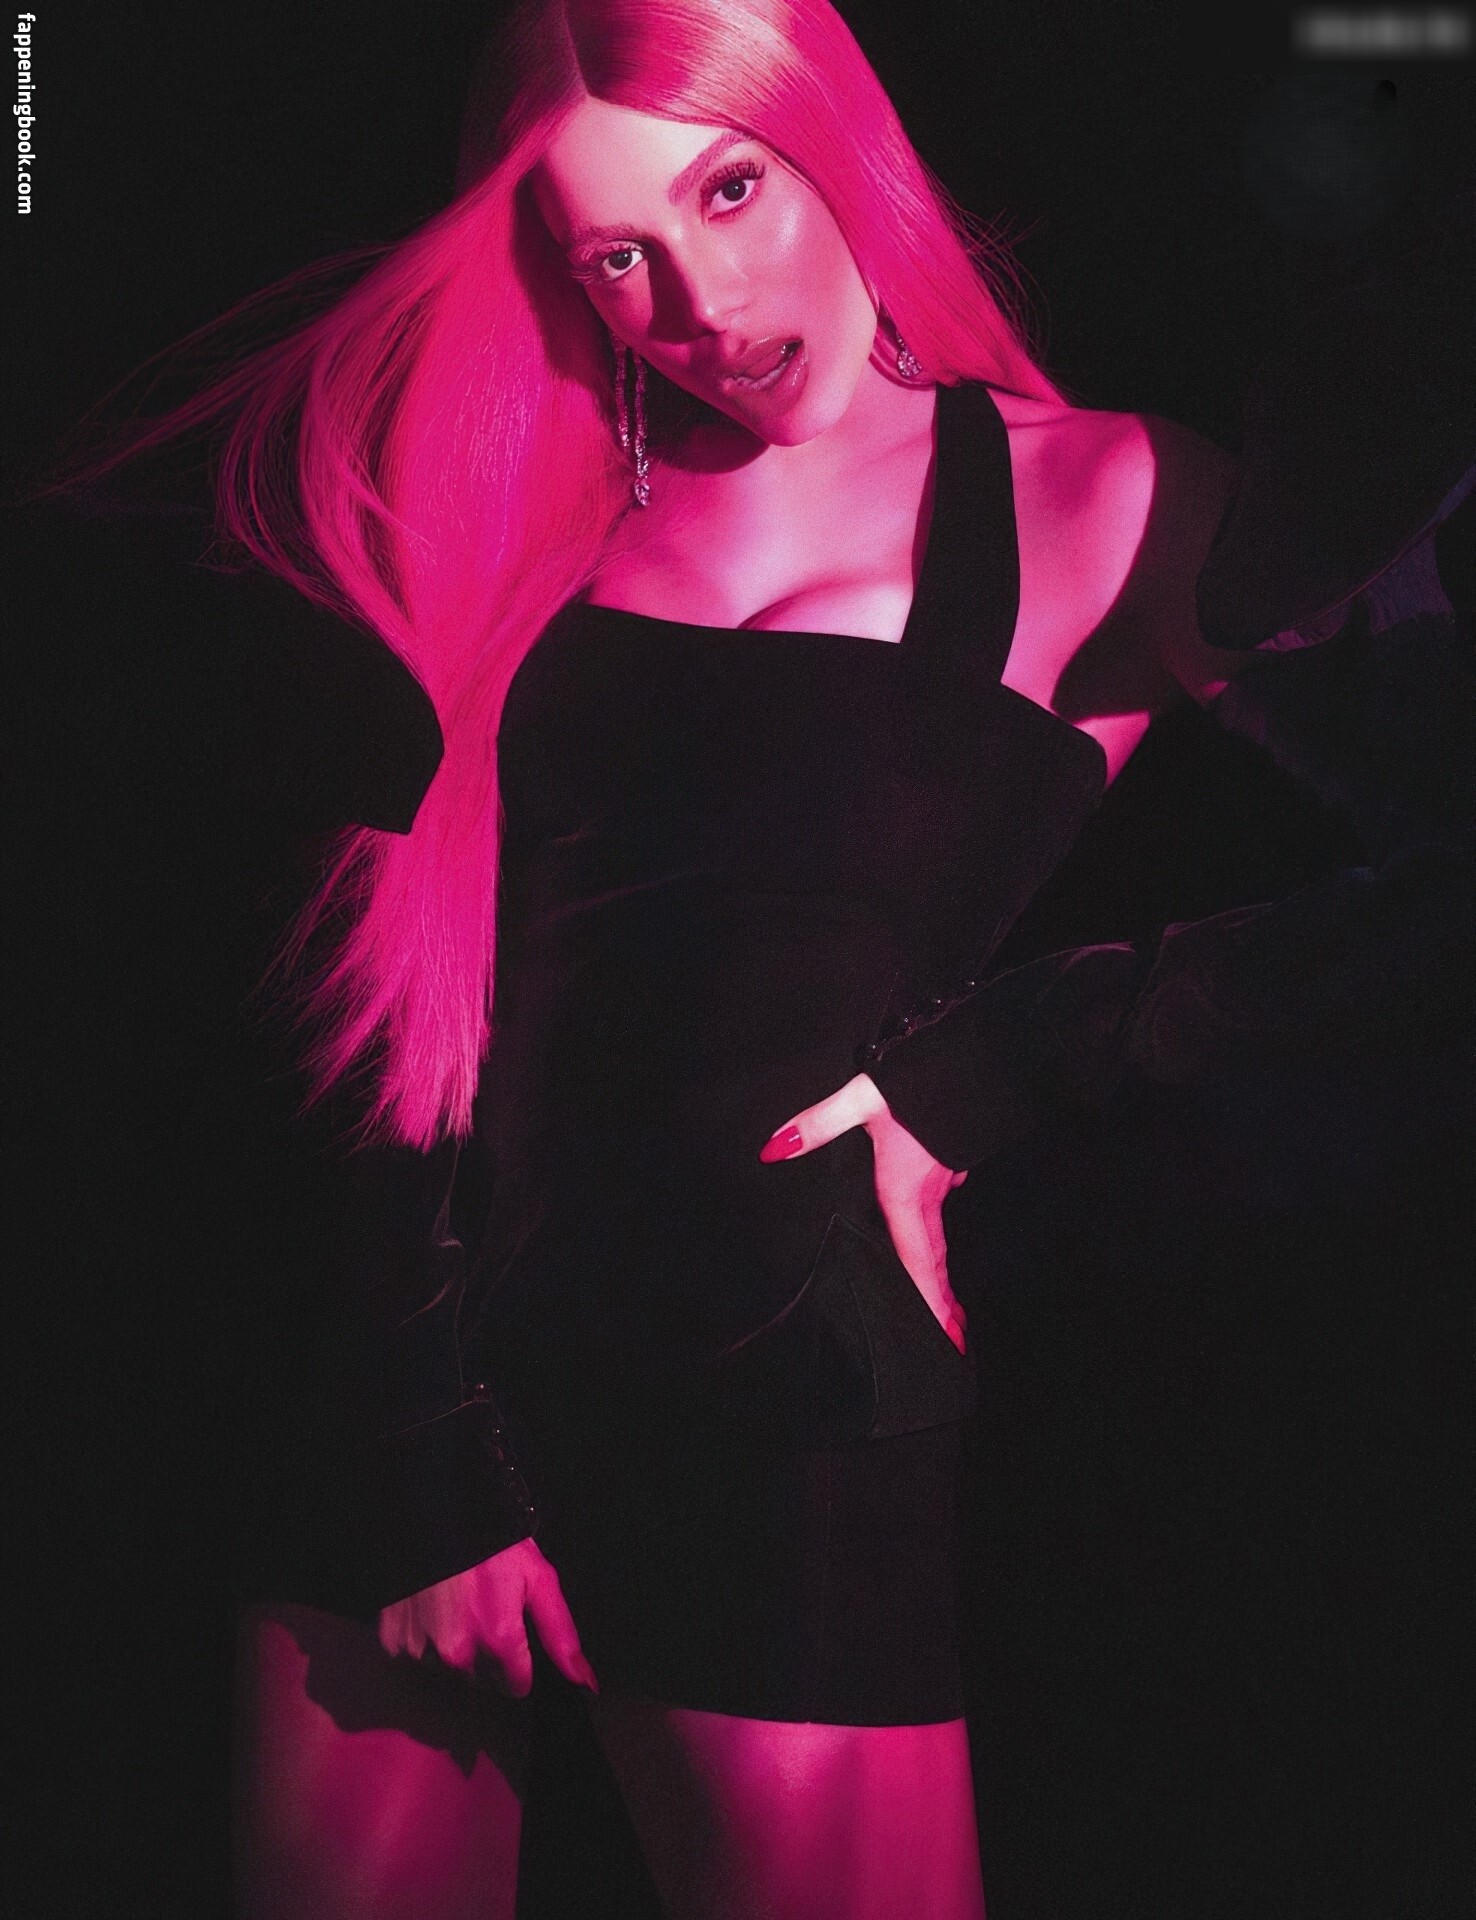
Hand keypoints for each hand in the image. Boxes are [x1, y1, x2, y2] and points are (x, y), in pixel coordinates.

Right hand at [378, 1536, 597, 1697]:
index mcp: (499, 1640)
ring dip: (454, 1646)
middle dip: (487, 1653)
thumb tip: (585, 1682)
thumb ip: (560, 1634)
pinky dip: (423, 1636)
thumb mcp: (538, 1579)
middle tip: (484, 1610)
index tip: (514, 1638)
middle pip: (482, 1678)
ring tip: (457, 1604)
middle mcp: (459, 1655)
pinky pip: (414, 1653)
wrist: (436, 1511)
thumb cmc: (494, 1543)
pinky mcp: (393, 1641)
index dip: (520, 1664)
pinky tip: (431, 1606)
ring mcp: (422, 1650)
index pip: (516, 1686)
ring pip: (448, 1668)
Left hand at [760, 1074, 969, 1352]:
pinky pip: (940, 1209)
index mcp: (906, 1189)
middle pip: (934, 1257)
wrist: (971, 1054)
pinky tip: (926, 1230)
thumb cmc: (918, 1080)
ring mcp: (944, 1179)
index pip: (916, 1256)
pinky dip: (935, 1232)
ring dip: (937, 1269)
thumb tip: (775, 1148)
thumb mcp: (862, 1099)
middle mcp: (928, 1192)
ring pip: (938, 1233)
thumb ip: (819, 1125)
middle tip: (954, 1337)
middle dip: (942, 1299)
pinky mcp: (950, 1163)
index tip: (946, 1333)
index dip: (928, 1298)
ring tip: (943, 1302)